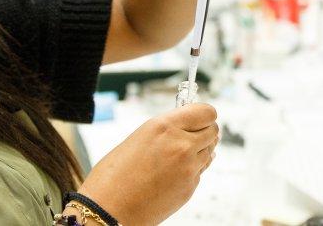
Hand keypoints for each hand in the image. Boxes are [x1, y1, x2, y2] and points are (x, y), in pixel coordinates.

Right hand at [76, 104, 219, 225]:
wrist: (109, 211)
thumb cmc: (113, 177)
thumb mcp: (139, 138)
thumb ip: (166, 130)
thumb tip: (185, 126)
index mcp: (164, 127)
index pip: (206, 111)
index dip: (204, 115)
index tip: (199, 118)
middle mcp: (180, 145)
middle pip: (213, 130)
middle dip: (204, 132)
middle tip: (192, 136)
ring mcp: (188, 167)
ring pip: (210, 151)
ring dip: (199, 151)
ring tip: (177, 157)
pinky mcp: (190, 187)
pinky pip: (201, 171)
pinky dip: (192, 169)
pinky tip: (173, 173)